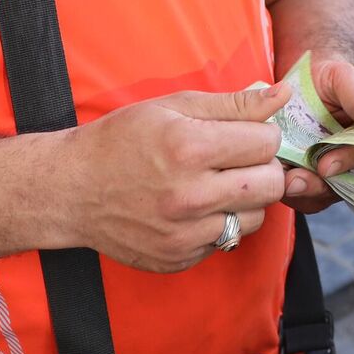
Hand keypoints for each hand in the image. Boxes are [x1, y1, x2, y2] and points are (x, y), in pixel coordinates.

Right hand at [49, 84, 289, 271]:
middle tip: (238, 160)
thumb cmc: (121, 140)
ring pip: (255, 218)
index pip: (266, 143)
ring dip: (246, 199)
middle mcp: (189, 196)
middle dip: (262, 168)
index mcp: (189, 148)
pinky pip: (227, 241)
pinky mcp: (179, 259)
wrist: (70, 190)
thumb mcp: (173, 106)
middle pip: (270, 184)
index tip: (244, 134)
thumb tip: (283, 95)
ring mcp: (184, 234)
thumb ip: (234, 103)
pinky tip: (194, 208)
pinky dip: (220, 224)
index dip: (261, 134)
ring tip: (217, 184)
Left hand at [281, 58, 353, 213]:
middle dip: (323, 186)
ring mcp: (341, 172)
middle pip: (353, 182)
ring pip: (329, 194)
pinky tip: (279, 182)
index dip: (351, 160)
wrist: (301, 86)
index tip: (327, 166)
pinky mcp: (317, 182)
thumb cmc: (329, 79)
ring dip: (306, 192)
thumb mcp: (342, 76)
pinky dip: (294, 194)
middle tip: (296, 182)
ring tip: (284, 183)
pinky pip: (309, 199)